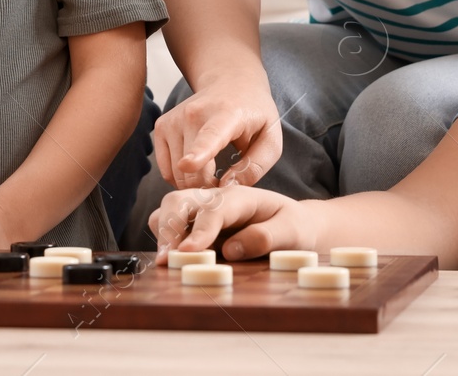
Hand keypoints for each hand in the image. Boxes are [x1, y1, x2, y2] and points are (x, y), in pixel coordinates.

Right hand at [150, 184, 314, 261]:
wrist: (293, 224)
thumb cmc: (294, 226)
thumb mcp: (293, 231)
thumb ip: (266, 237)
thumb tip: (231, 250)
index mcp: (240, 197)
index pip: (214, 210)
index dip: (199, 231)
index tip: (186, 253)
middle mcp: (215, 198)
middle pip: (179, 200)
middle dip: (169, 228)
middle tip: (165, 260)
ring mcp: (201, 208)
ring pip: (167, 209)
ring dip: (162, 233)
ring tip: (164, 261)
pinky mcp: (193, 221)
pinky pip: (166, 222)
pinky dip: (162, 237)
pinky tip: (168, 258)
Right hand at [153, 70, 282, 188]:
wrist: (229, 81)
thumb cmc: (253, 113)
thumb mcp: (271, 139)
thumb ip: (254, 167)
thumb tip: (227, 188)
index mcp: (226, 115)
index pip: (210, 135)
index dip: (199, 152)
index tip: (189, 164)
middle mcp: (194, 114)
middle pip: (191, 169)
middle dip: (207, 188)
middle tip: (225, 182)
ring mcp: (174, 120)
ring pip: (177, 174)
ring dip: (194, 184)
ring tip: (213, 173)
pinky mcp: (162, 127)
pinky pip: (166, 170)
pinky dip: (180, 177)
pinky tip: (197, 169)